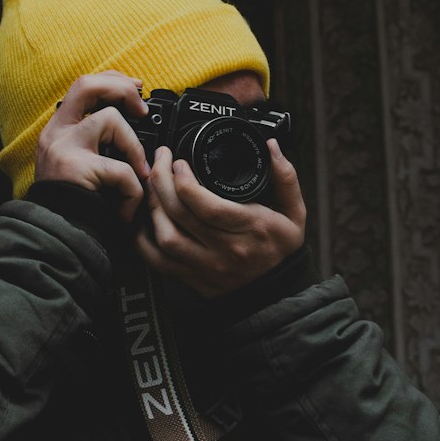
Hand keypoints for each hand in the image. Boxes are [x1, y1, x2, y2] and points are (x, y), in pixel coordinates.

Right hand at [34, 72, 151, 222]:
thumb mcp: (80, 166)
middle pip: (88, 85)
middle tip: (142, 110)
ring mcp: (64, 148)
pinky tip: (127, 209)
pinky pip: (121, 168)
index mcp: (58, 130)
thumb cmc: (74, 208)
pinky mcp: (77, 169)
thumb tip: (133, 124)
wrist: (55, 240)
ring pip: (111, 120)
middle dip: (122, 90)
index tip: (135, 88)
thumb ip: (98, 144)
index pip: (83, 86)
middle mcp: (56, 133)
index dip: (112, 81)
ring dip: (134, 149)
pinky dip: (134, 191)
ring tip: (137, 178)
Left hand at [135, 140, 305, 297]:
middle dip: (162, 183)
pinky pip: (159, 261)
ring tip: (152, 187)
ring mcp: (207, 266)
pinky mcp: (193, 279)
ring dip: (153, 208)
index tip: (179, 162)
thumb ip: (285, 178)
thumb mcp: (294, 213)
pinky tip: (146, 221)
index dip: (186, 182)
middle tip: (159, 163)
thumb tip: (272, 147)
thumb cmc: (281, 250)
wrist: (277, 293)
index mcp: (252, 228)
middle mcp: (227, 249)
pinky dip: (144, 241)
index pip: (209, 207)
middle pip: (181, 215)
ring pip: (166, 237)